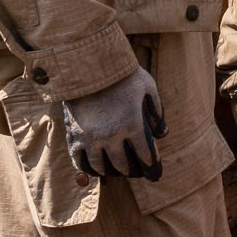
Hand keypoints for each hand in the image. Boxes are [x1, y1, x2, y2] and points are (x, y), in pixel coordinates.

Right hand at [62, 64, 167, 181]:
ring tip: (113, 170)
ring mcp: (91, 138)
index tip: (153, 170)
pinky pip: (79, 161)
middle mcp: (111, 135)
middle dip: (130, 170)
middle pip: (122, 164)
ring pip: (100, 166)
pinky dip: (86, 168)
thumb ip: (157, 111)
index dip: (151, 165)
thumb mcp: (148, 87)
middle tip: (133, 171)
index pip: (145, 154)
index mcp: (132, 124)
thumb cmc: (122, 74)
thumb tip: (162, 133)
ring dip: (109, 171)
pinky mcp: (74, 136)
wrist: (88, 65)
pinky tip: (93, 168)